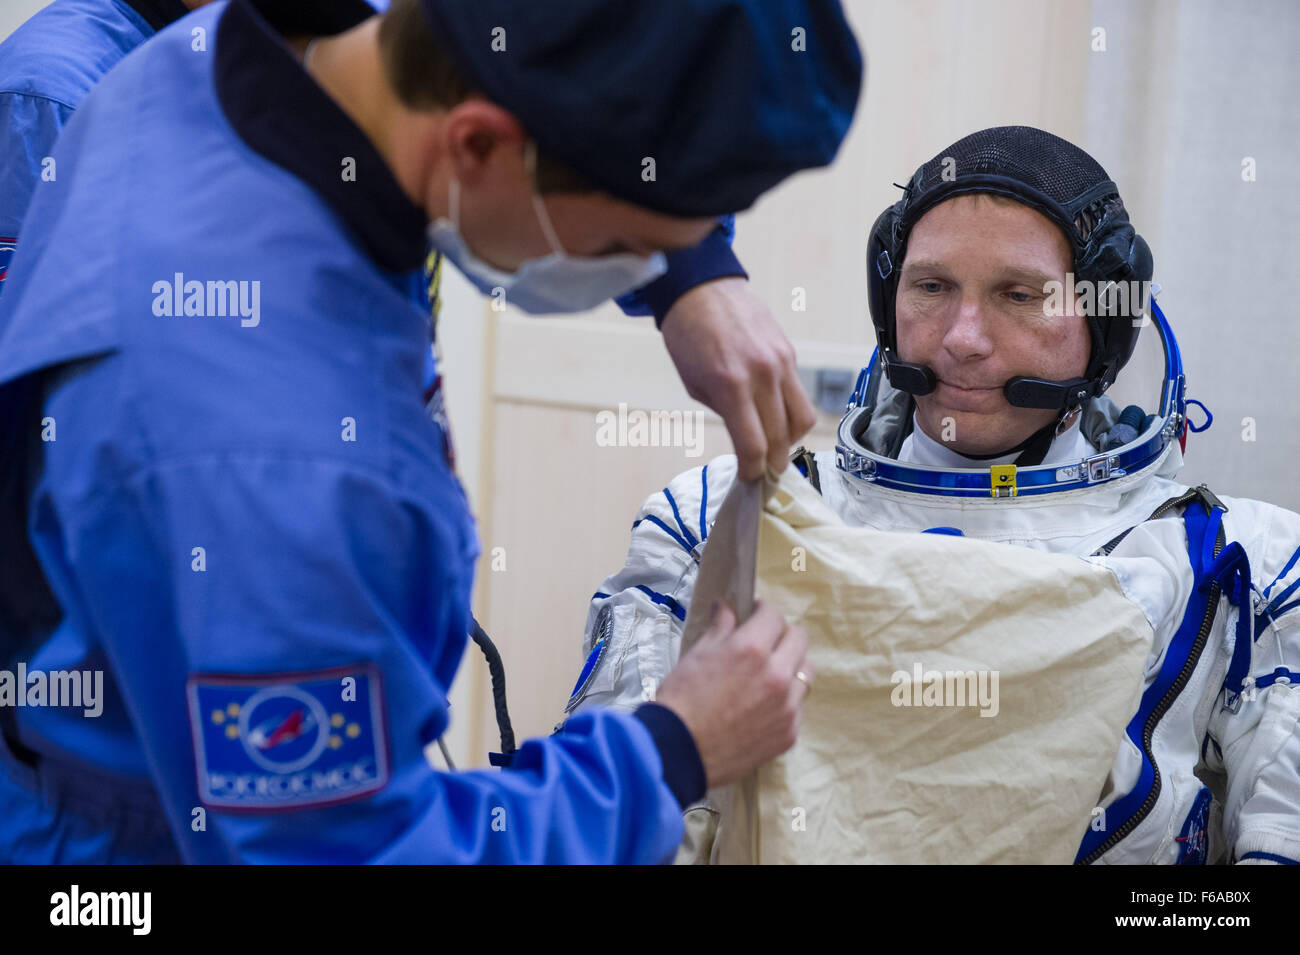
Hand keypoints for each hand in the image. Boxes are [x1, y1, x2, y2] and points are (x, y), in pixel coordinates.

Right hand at [655, 601, 811, 787]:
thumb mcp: (697, 654)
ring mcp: (787, 707)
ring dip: (790, 667)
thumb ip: (721, 628)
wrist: (678, 752)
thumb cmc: (681, 700)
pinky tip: (761, 707)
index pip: (774, 615)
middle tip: (764, 642)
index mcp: (752, 649)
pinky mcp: (789, 733)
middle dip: (781, 634)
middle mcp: (777, 675)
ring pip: (805, 672)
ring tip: (766, 676)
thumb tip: (727, 607)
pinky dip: (785, 700)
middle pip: (799, 639)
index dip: (762, 611)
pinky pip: (797, 706)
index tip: (755, 616)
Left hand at [660, 278, 816, 480]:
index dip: (753, 472)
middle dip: (772, 463)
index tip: (749, 481)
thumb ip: (725, 412)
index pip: (754, 445)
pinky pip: (799, 394)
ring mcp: (781, 362)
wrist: (702, 288)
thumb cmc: (688, 336)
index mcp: (731, 385)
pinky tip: (773, 415)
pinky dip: (789, 413)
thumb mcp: (695, 384)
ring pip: (802, 419)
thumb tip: (747, 437)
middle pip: (781, 439)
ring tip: (773, 446)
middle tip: (764, 475)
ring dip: (789, 441)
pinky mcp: (790, 353)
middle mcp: (762, 375)